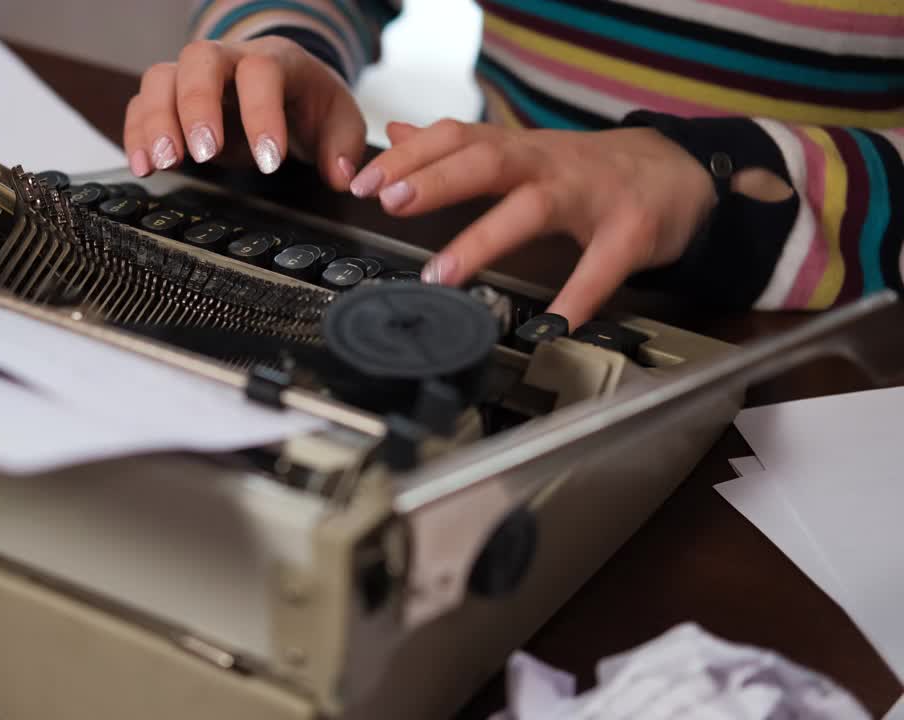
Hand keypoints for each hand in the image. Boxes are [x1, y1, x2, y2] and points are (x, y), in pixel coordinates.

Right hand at [123, 37, 366, 189]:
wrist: (286, 89)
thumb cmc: (309, 103)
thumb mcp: (340, 121)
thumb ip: (343, 147)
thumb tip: (340, 175)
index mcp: (276, 59)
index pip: (262, 71)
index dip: (262, 113)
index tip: (269, 160)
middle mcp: (229, 59)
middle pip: (200, 60)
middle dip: (197, 105)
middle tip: (202, 153)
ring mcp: (194, 77)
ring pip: (161, 78)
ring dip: (157, 120)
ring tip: (165, 162)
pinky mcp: (171, 99)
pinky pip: (141, 104)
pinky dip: (136, 134)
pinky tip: (143, 166)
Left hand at [350, 120, 720, 328]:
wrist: (681, 172)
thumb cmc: (590, 170)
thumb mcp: (524, 151)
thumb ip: (461, 146)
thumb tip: (400, 135)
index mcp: (520, 150)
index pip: (456, 137)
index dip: (409, 156)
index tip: (364, 181)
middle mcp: (550, 164)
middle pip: (489, 159)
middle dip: (437, 178)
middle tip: (390, 202)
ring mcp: (592, 195)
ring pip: (533, 208)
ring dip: (483, 239)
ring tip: (442, 274)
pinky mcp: (631, 231)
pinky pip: (601, 267)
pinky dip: (577, 297)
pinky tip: (550, 325)